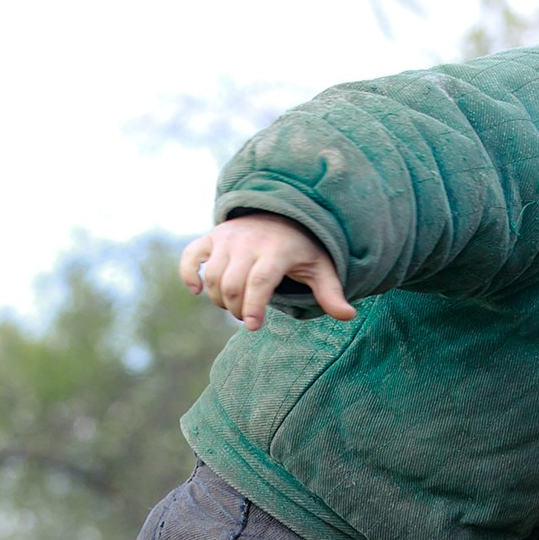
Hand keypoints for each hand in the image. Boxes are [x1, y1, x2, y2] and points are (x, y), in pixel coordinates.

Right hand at [179, 214, 356, 330]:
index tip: (254, 327)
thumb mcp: (320, 267)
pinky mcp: (212, 237)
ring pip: (213, 276)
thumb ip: (330, 293)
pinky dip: (189, 275)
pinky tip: (198, 291)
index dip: (254, 306)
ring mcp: (227, 238)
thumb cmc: (302, 247)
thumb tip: (349, 315)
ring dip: (219, 300)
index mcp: (276, 250)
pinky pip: (191, 256)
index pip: (260, 281)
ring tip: (235, 306)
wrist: (281, 212)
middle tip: (248, 318)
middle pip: (233, 284)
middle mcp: (248, 241)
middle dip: (237, 309)